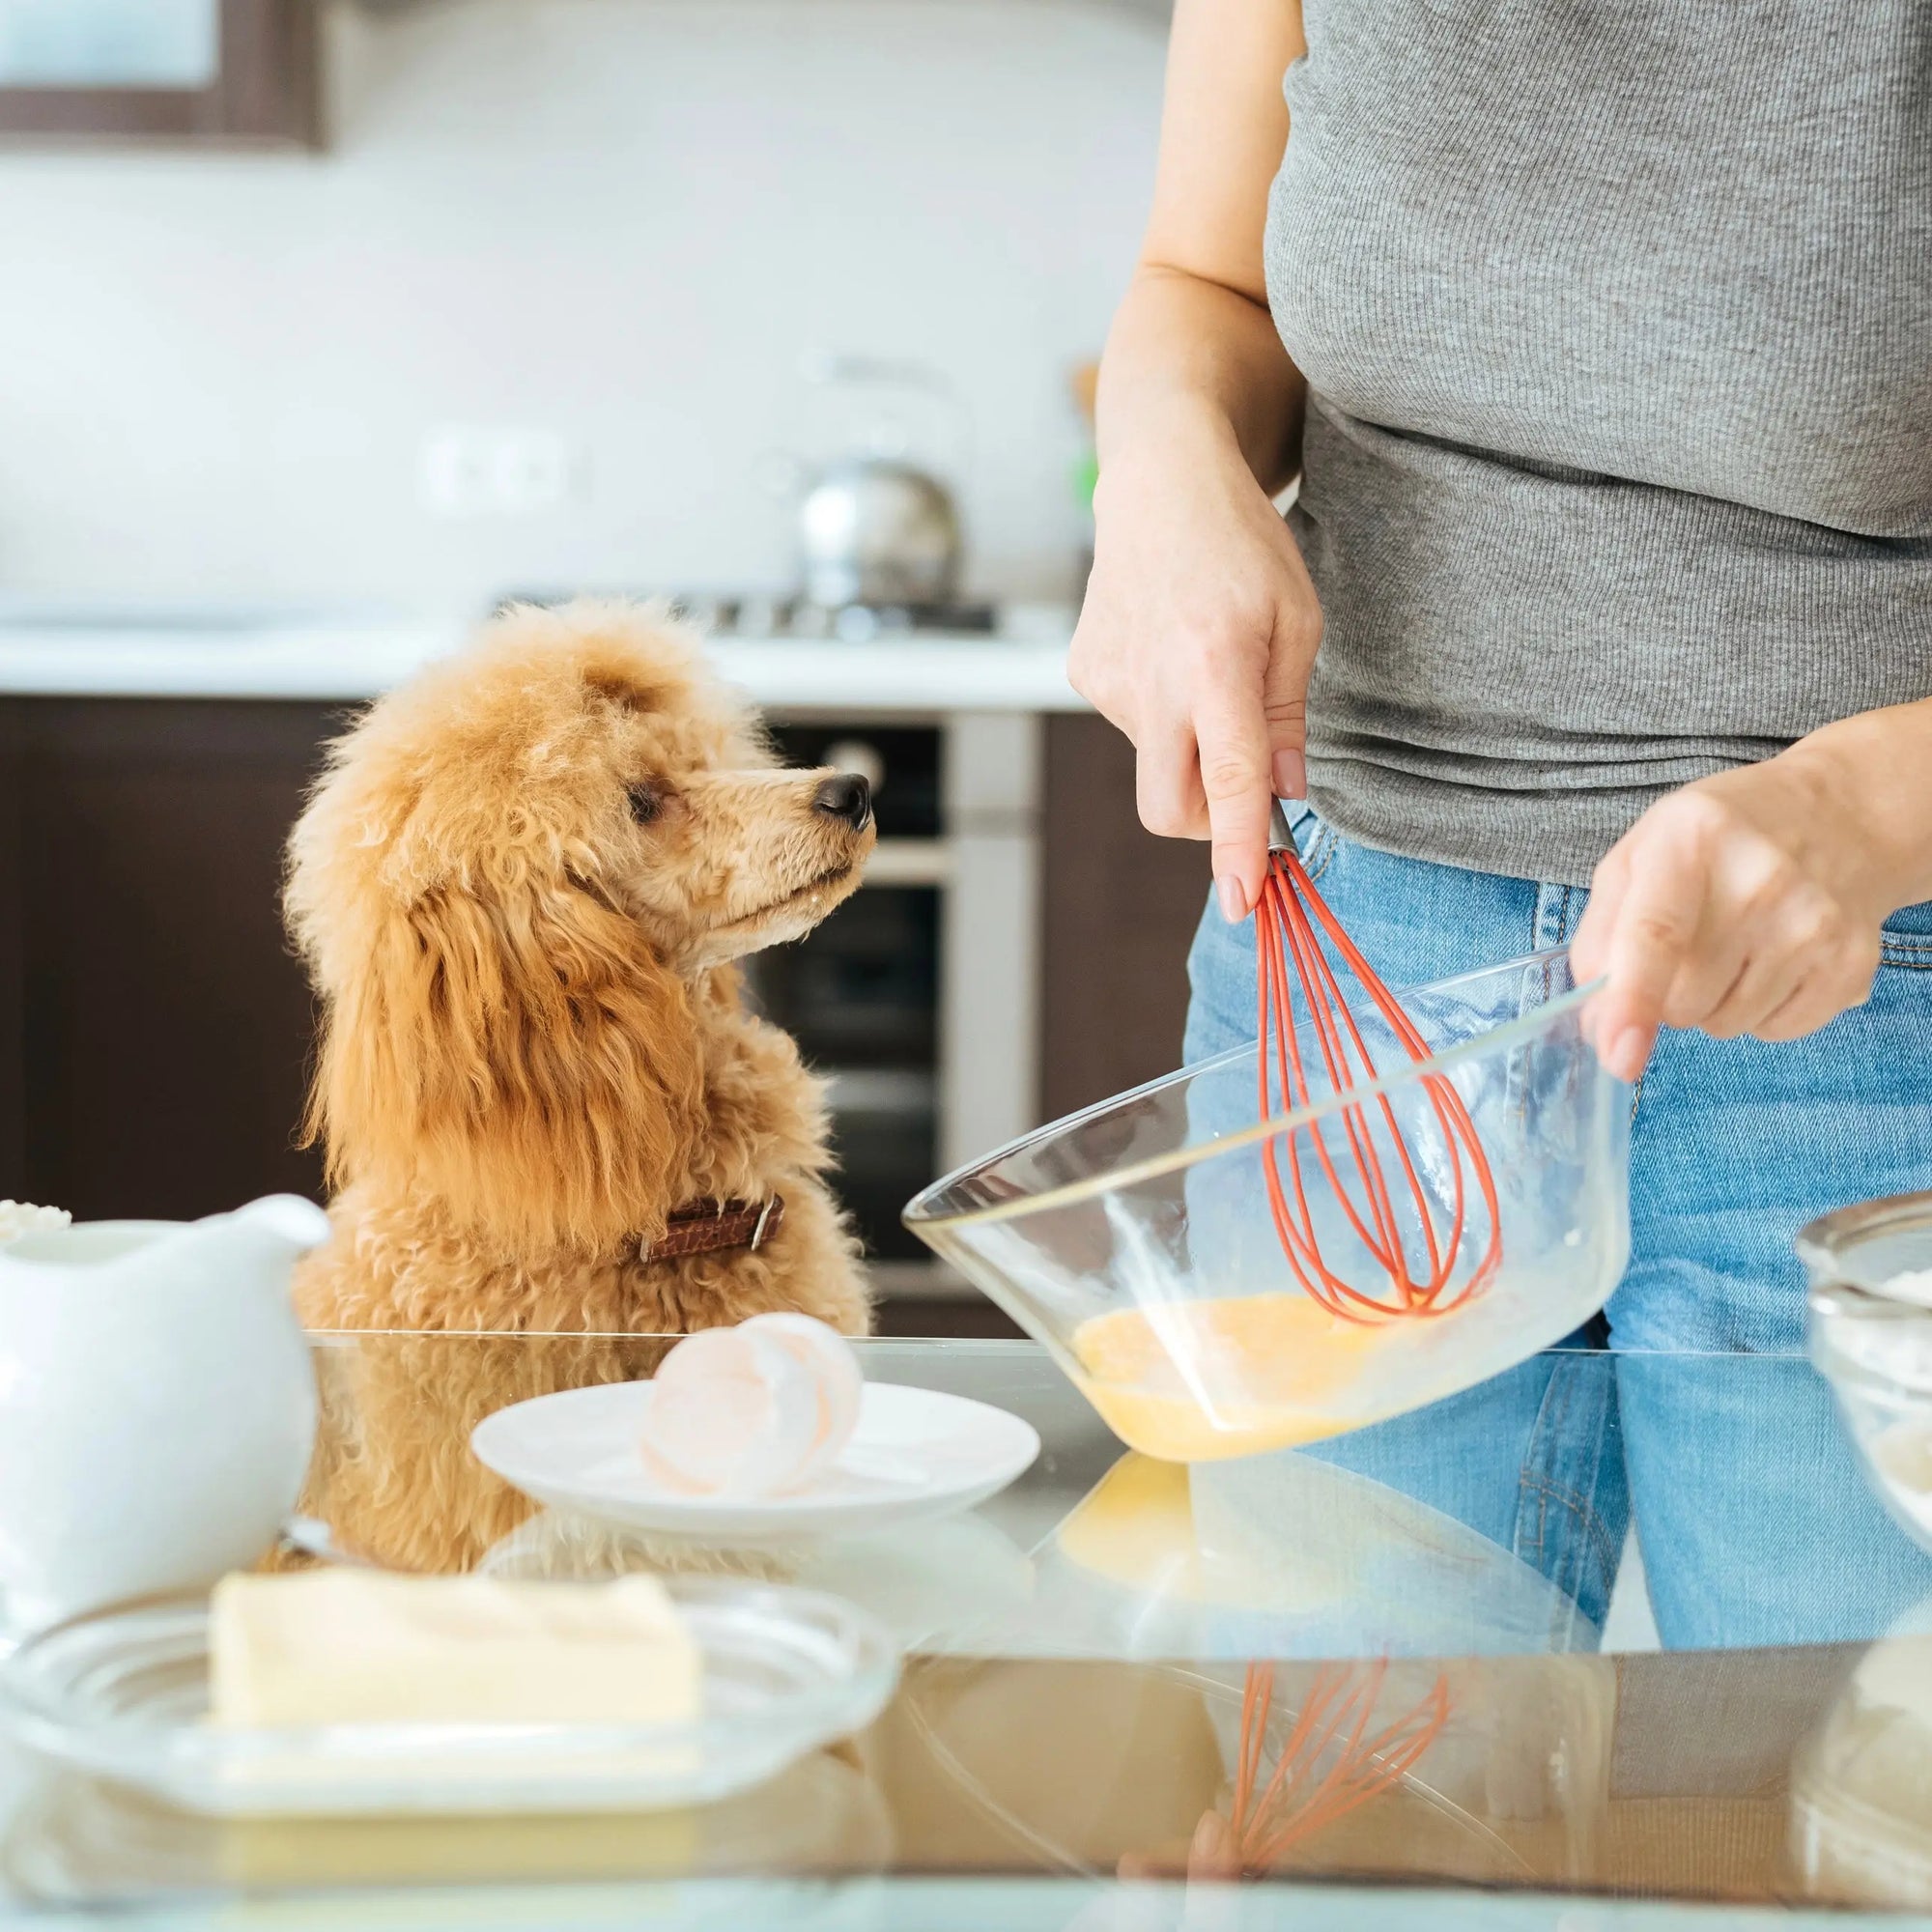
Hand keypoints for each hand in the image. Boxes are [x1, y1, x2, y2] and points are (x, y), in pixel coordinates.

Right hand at [1068, 415, 1322, 919]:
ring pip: (1156, 762)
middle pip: (1167, 808)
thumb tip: (1286, 792)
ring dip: (1189, 744)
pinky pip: (1134, 725)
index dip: (1236, 848)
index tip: (1244, 902)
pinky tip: (1171, 651)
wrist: (1158, 483)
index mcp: (1215, 664)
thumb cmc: (1241, 545)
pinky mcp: (1084, 675)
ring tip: (1206, 664)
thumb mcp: (1296, 619)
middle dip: (1205, 824)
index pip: (1227, 778)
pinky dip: (1162, 712)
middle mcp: (1151, 682)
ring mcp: (1108, 682)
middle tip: (1245, 786)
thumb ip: (1288, 713)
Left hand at [1570, 747, 1895, 1081]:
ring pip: (1726, 1024)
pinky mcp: (1852, 961)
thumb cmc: (1717, 842)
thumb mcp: (1640, 855)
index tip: (1618, 1055)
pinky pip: (1776, 1031)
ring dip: (1714, 1004)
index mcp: (1691, 839)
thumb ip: (1601, 934)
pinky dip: (1761, 1013)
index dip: (1631, 1001)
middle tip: (1691, 944)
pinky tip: (1772, 961)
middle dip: (1667, 994)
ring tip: (1736, 945)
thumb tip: (1595, 1022)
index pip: (1655, 934)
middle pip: (1683, 999)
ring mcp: (1815, 922)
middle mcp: (1761, 879)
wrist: (1839, 817)